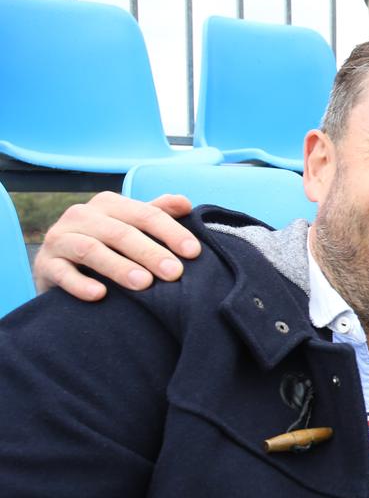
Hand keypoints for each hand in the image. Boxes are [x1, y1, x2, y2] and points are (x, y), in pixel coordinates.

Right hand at [33, 192, 196, 300]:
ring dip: (118, 267)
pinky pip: (61, 273)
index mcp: (109, 203)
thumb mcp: (132, 226)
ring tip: (143, 284)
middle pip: (121, 232)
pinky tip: (99, 295)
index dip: (171, 232)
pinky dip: (80, 284)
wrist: (61, 269)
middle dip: (150, 253)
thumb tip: (184, 202)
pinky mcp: (45, 265)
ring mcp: (60, 239)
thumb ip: (156, 213)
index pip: (146, 214)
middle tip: (174, 273)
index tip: (194, 252)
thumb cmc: (108, 245)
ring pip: (90, 250)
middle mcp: (82, 215)